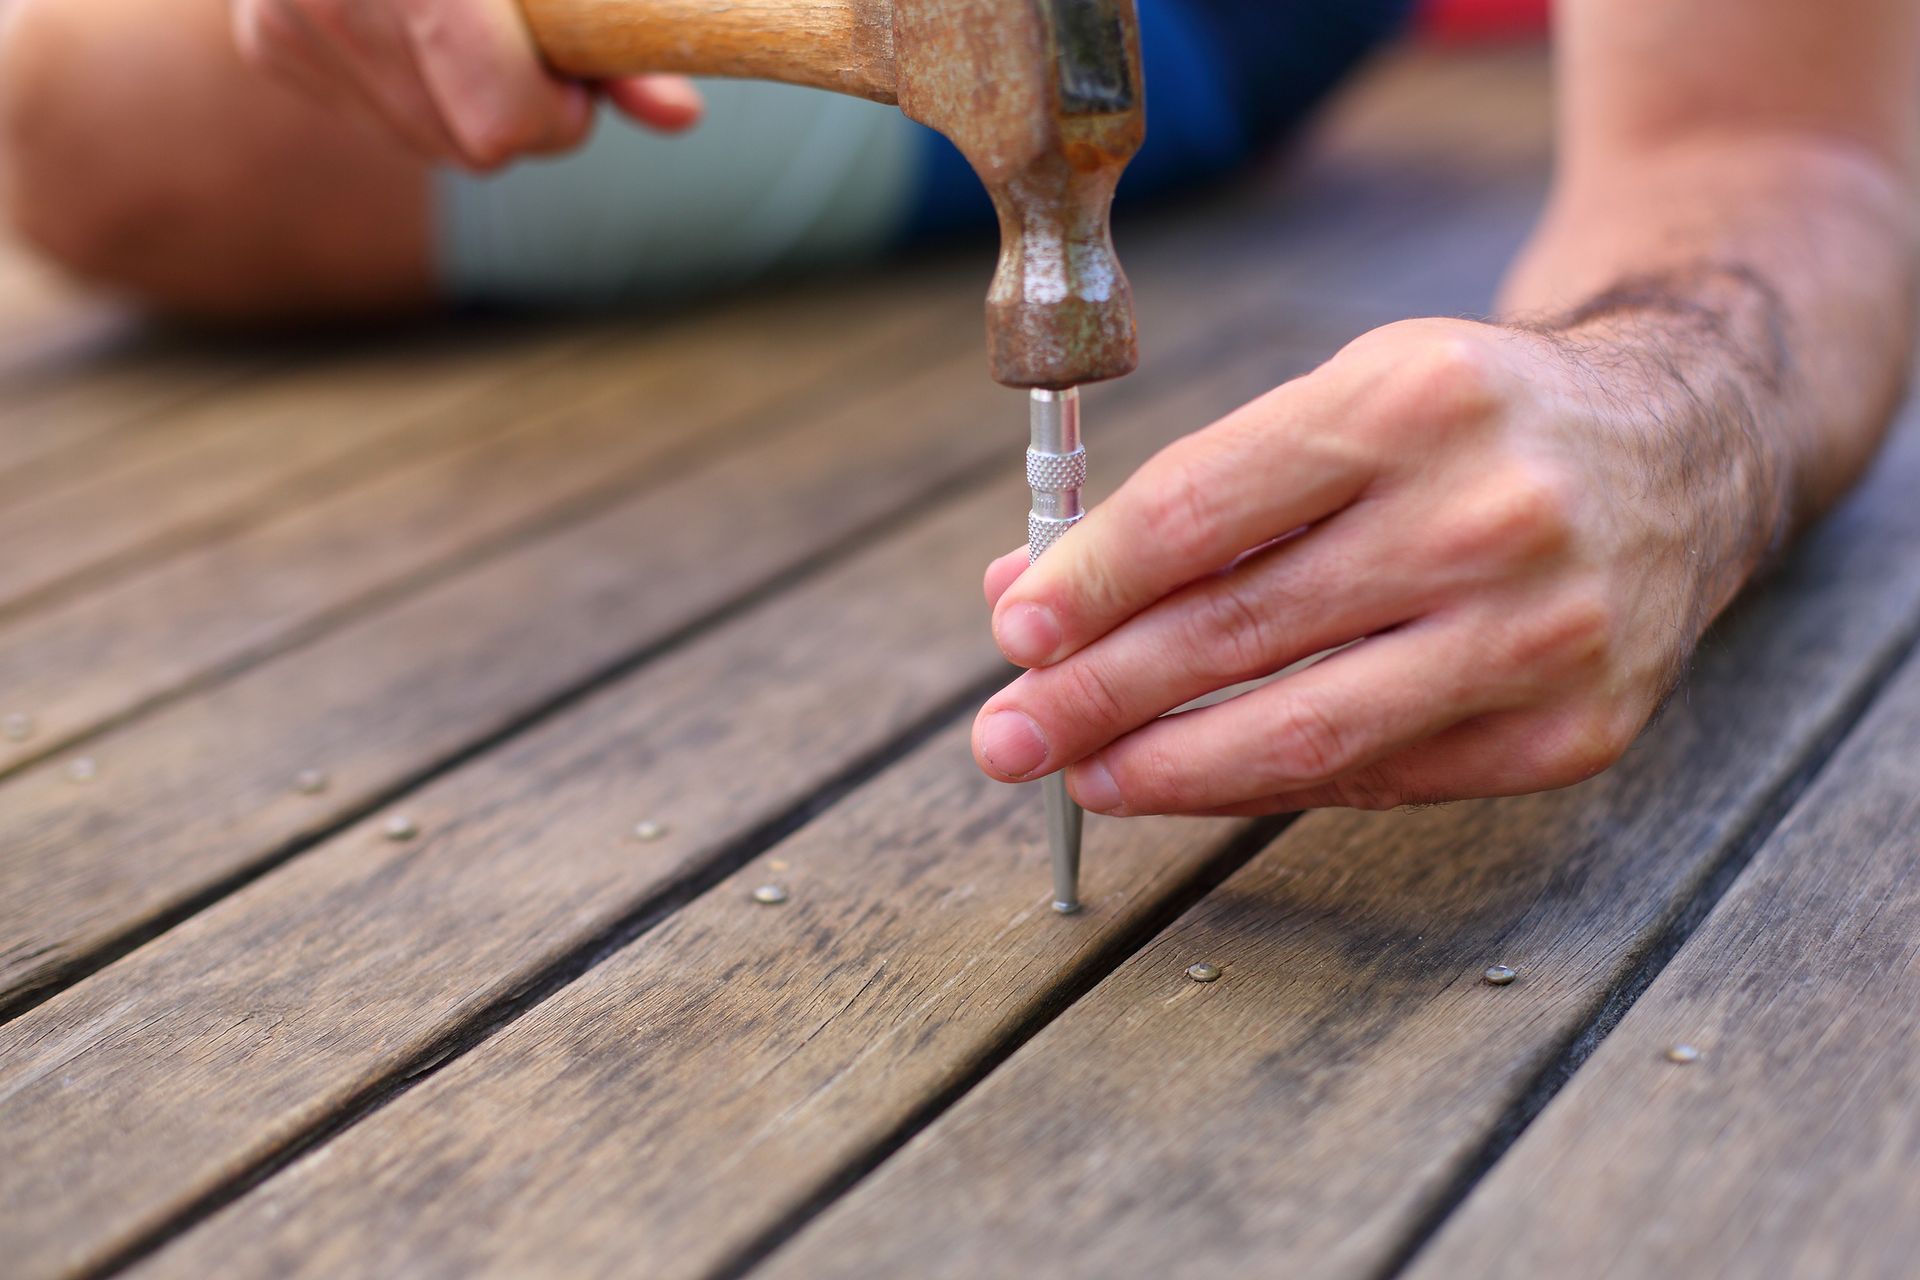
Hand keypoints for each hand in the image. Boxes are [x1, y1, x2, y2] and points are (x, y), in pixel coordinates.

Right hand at [230, 0, 703, 169]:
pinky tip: (420, 18)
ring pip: (426, 143)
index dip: (556, 112)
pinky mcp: (269, 43)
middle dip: (520, 109)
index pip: (499, 123)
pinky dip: (415, 80)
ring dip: (468, 99)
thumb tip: (681, 119)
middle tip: (534, 42)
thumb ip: (617, 24)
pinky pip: (379, 116)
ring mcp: (285, 22)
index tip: (575, 72)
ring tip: (474, 17)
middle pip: (470, 148)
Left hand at [972, 315, 1786, 813]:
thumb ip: (1194, 499)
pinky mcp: (1571, 729)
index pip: (1203, 509)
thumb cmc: (1469, 424)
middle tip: (1004, 734)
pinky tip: (1189, 778)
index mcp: (1411, 399)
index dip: (1089, 582)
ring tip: (1077, 774)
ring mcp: (1540, 632)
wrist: (1680, 452)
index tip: (1011, 630)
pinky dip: (1263, 784)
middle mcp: (1486, 514)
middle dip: (1095, 693)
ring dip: (1162, 766)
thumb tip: (1028, 594)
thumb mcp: (1342, 402)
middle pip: (1238, 630)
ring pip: (1303, 731)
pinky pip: (1375, 779)